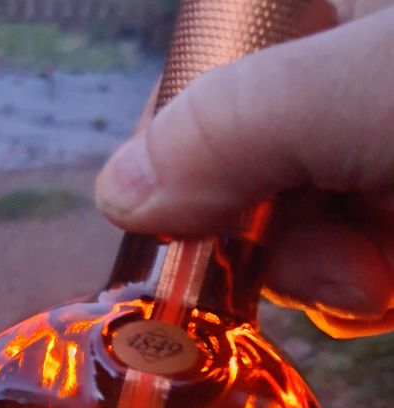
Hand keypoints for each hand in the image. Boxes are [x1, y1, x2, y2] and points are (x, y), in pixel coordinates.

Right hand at [96, 0, 393, 336]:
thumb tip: (116, 195)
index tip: (192, 215)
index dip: (177, 159)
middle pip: (227, 184)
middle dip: (256, 238)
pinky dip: (350, 303)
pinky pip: (333, 288)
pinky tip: (386, 287)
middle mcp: (328, 103)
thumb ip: (233, 127)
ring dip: (313, 280)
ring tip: (378, 272)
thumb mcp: (361, 90)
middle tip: (325, 246)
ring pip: (278, 247)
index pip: (195, 87)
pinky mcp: (386, 241)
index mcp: (315, 30)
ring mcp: (360, 175)